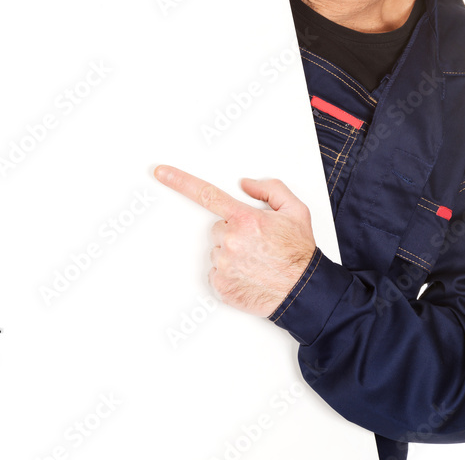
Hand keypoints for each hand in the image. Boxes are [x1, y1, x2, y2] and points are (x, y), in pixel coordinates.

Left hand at [153, 165, 316, 316]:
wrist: (302, 292)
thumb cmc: (298, 253)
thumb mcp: (295, 210)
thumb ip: (270, 189)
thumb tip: (246, 185)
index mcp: (245, 219)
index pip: (207, 194)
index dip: (180, 181)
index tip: (162, 172)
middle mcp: (230, 240)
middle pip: (219, 228)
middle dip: (234, 232)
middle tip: (257, 243)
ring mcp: (223, 265)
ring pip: (218, 250)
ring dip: (232, 253)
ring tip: (257, 261)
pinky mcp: (220, 286)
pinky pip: (216, 272)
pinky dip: (229, 273)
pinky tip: (249, 274)